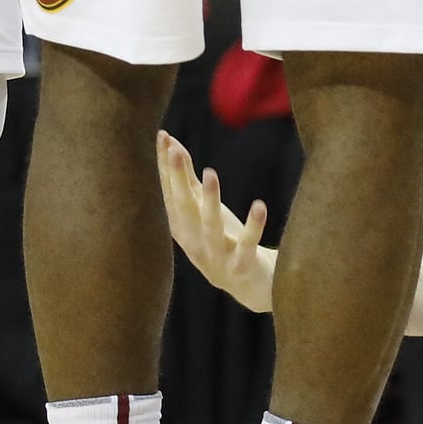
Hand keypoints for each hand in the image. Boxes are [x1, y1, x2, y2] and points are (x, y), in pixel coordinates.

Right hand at [156, 132, 274, 311]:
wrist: (249, 286)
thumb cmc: (223, 240)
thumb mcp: (203, 209)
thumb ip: (187, 180)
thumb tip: (171, 143)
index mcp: (181, 229)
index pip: (169, 194)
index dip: (165, 167)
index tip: (163, 137)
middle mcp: (193, 243)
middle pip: (183, 208)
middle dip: (177, 179)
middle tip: (174, 149)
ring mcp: (216, 257)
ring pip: (210, 226)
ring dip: (210, 200)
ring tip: (210, 173)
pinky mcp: (241, 267)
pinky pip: (246, 246)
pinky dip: (252, 227)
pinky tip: (260, 205)